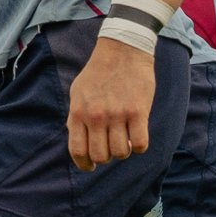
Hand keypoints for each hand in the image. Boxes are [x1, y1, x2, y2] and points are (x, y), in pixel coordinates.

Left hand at [67, 40, 154, 170]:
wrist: (122, 50)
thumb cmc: (98, 73)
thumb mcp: (77, 93)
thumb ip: (76, 118)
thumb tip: (79, 144)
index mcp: (78, 113)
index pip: (77, 150)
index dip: (84, 164)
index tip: (90, 166)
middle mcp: (96, 116)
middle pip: (100, 156)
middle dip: (105, 157)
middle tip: (110, 148)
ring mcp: (117, 115)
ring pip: (120, 153)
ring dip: (123, 151)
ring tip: (123, 139)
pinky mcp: (138, 112)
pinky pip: (139, 144)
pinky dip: (139, 146)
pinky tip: (137, 136)